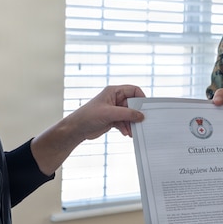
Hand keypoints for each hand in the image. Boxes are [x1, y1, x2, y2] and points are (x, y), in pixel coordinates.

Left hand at [31, 85, 145, 174]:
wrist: (77, 129)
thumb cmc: (88, 116)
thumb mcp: (109, 113)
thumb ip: (127, 114)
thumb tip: (141, 115)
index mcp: (114, 91)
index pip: (133, 90)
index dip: (141, 98)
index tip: (146, 108)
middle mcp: (115, 99)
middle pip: (133, 104)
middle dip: (136, 114)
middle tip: (140, 123)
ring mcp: (114, 109)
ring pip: (129, 115)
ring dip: (131, 123)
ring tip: (131, 132)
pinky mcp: (112, 119)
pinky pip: (124, 122)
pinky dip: (126, 127)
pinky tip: (125, 133)